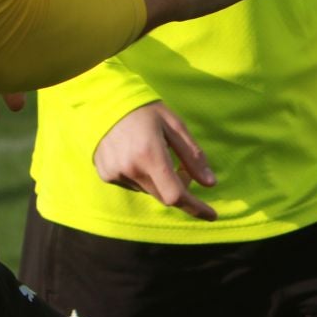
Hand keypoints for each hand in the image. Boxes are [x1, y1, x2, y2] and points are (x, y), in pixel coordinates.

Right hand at [93, 101, 217, 220]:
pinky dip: (142, 177)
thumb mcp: (174, 125)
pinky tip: (136, 155)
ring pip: (149, 190)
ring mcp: (116, 173)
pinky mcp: (106, 175)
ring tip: (154, 153)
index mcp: (150, 154)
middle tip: (182, 167)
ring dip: (158, 180)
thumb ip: (193, 156)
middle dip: (179, 188)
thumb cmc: (144, 110)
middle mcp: (131, 168)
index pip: (175, 195)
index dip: (195, 207)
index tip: (212, 215)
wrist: (104, 101)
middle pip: (164, 196)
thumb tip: (210, 183)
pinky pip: (133, 185)